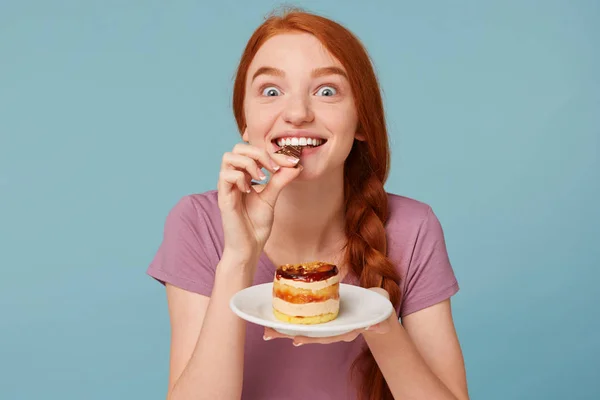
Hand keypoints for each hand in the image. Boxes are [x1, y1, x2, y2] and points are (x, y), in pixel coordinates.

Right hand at [217, 140, 301, 263]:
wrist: (249, 247)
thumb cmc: (256, 225)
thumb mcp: (272, 198)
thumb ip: (280, 180)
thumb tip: (295, 165)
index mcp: (244, 176)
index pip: (253, 152)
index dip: (272, 153)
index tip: (291, 161)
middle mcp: (234, 178)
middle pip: (237, 148)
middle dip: (258, 153)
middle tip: (273, 168)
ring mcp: (227, 187)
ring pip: (228, 157)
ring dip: (249, 163)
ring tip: (261, 178)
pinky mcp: (223, 198)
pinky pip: (225, 176)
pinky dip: (240, 178)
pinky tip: (249, 191)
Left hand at [264, 288, 395, 345]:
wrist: (374, 304)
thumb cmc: (376, 307)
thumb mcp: (380, 312)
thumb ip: (380, 319)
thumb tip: (379, 325)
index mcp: (344, 331)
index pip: (326, 337)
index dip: (311, 338)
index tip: (297, 339)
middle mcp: (332, 330)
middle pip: (309, 335)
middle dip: (288, 334)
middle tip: (269, 334)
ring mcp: (325, 324)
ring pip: (302, 329)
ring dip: (283, 330)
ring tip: (265, 330)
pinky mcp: (320, 315)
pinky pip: (302, 318)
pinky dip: (287, 318)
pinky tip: (271, 319)